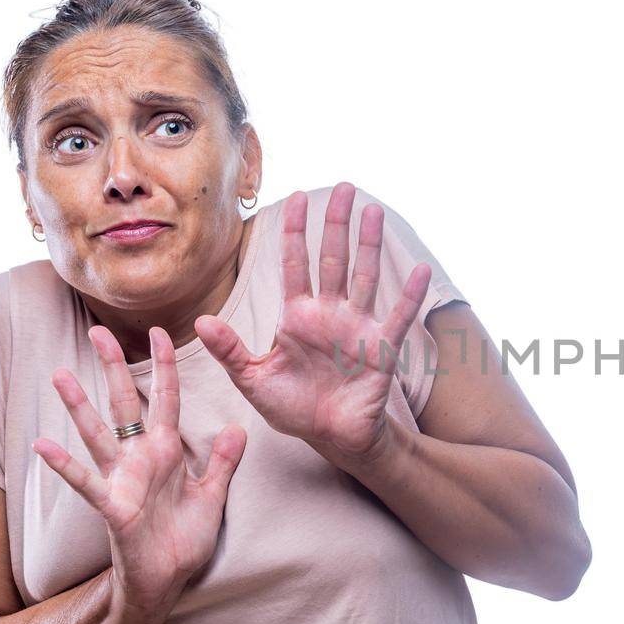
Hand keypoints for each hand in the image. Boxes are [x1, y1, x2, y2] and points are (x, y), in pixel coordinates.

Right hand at [31, 325, 247, 613]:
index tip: (160, 332)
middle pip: (126, 403)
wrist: (168, 581)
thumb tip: (239, 427)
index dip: (165, 366)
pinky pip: (86, 481)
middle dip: (114, 367)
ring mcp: (123, 479)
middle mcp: (140, 458)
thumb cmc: (184, 539)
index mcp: (167, 451)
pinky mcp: (113, 506)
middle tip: (98, 330)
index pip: (166, 399)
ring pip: (98, 433)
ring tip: (59, 374)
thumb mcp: (213, 495)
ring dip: (79, 405)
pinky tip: (43, 444)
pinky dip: (65, 464)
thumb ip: (224, 462)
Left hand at [196, 182, 430, 463]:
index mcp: (296, 317)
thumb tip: (202, 321)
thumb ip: (230, 351)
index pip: (295, 264)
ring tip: (372, 211)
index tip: (296, 197)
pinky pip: (397, 316)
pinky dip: (409, 295)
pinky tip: (421, 270)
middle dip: (336, 223)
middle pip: (332, 258)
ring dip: (369, 244)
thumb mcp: (253, 380)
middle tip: (342, 186)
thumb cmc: (292, 408)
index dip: (296, 231)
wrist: (330, 437)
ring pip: (364, 276)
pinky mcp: (381, 348)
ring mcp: (357, 327)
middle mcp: (329, 313)